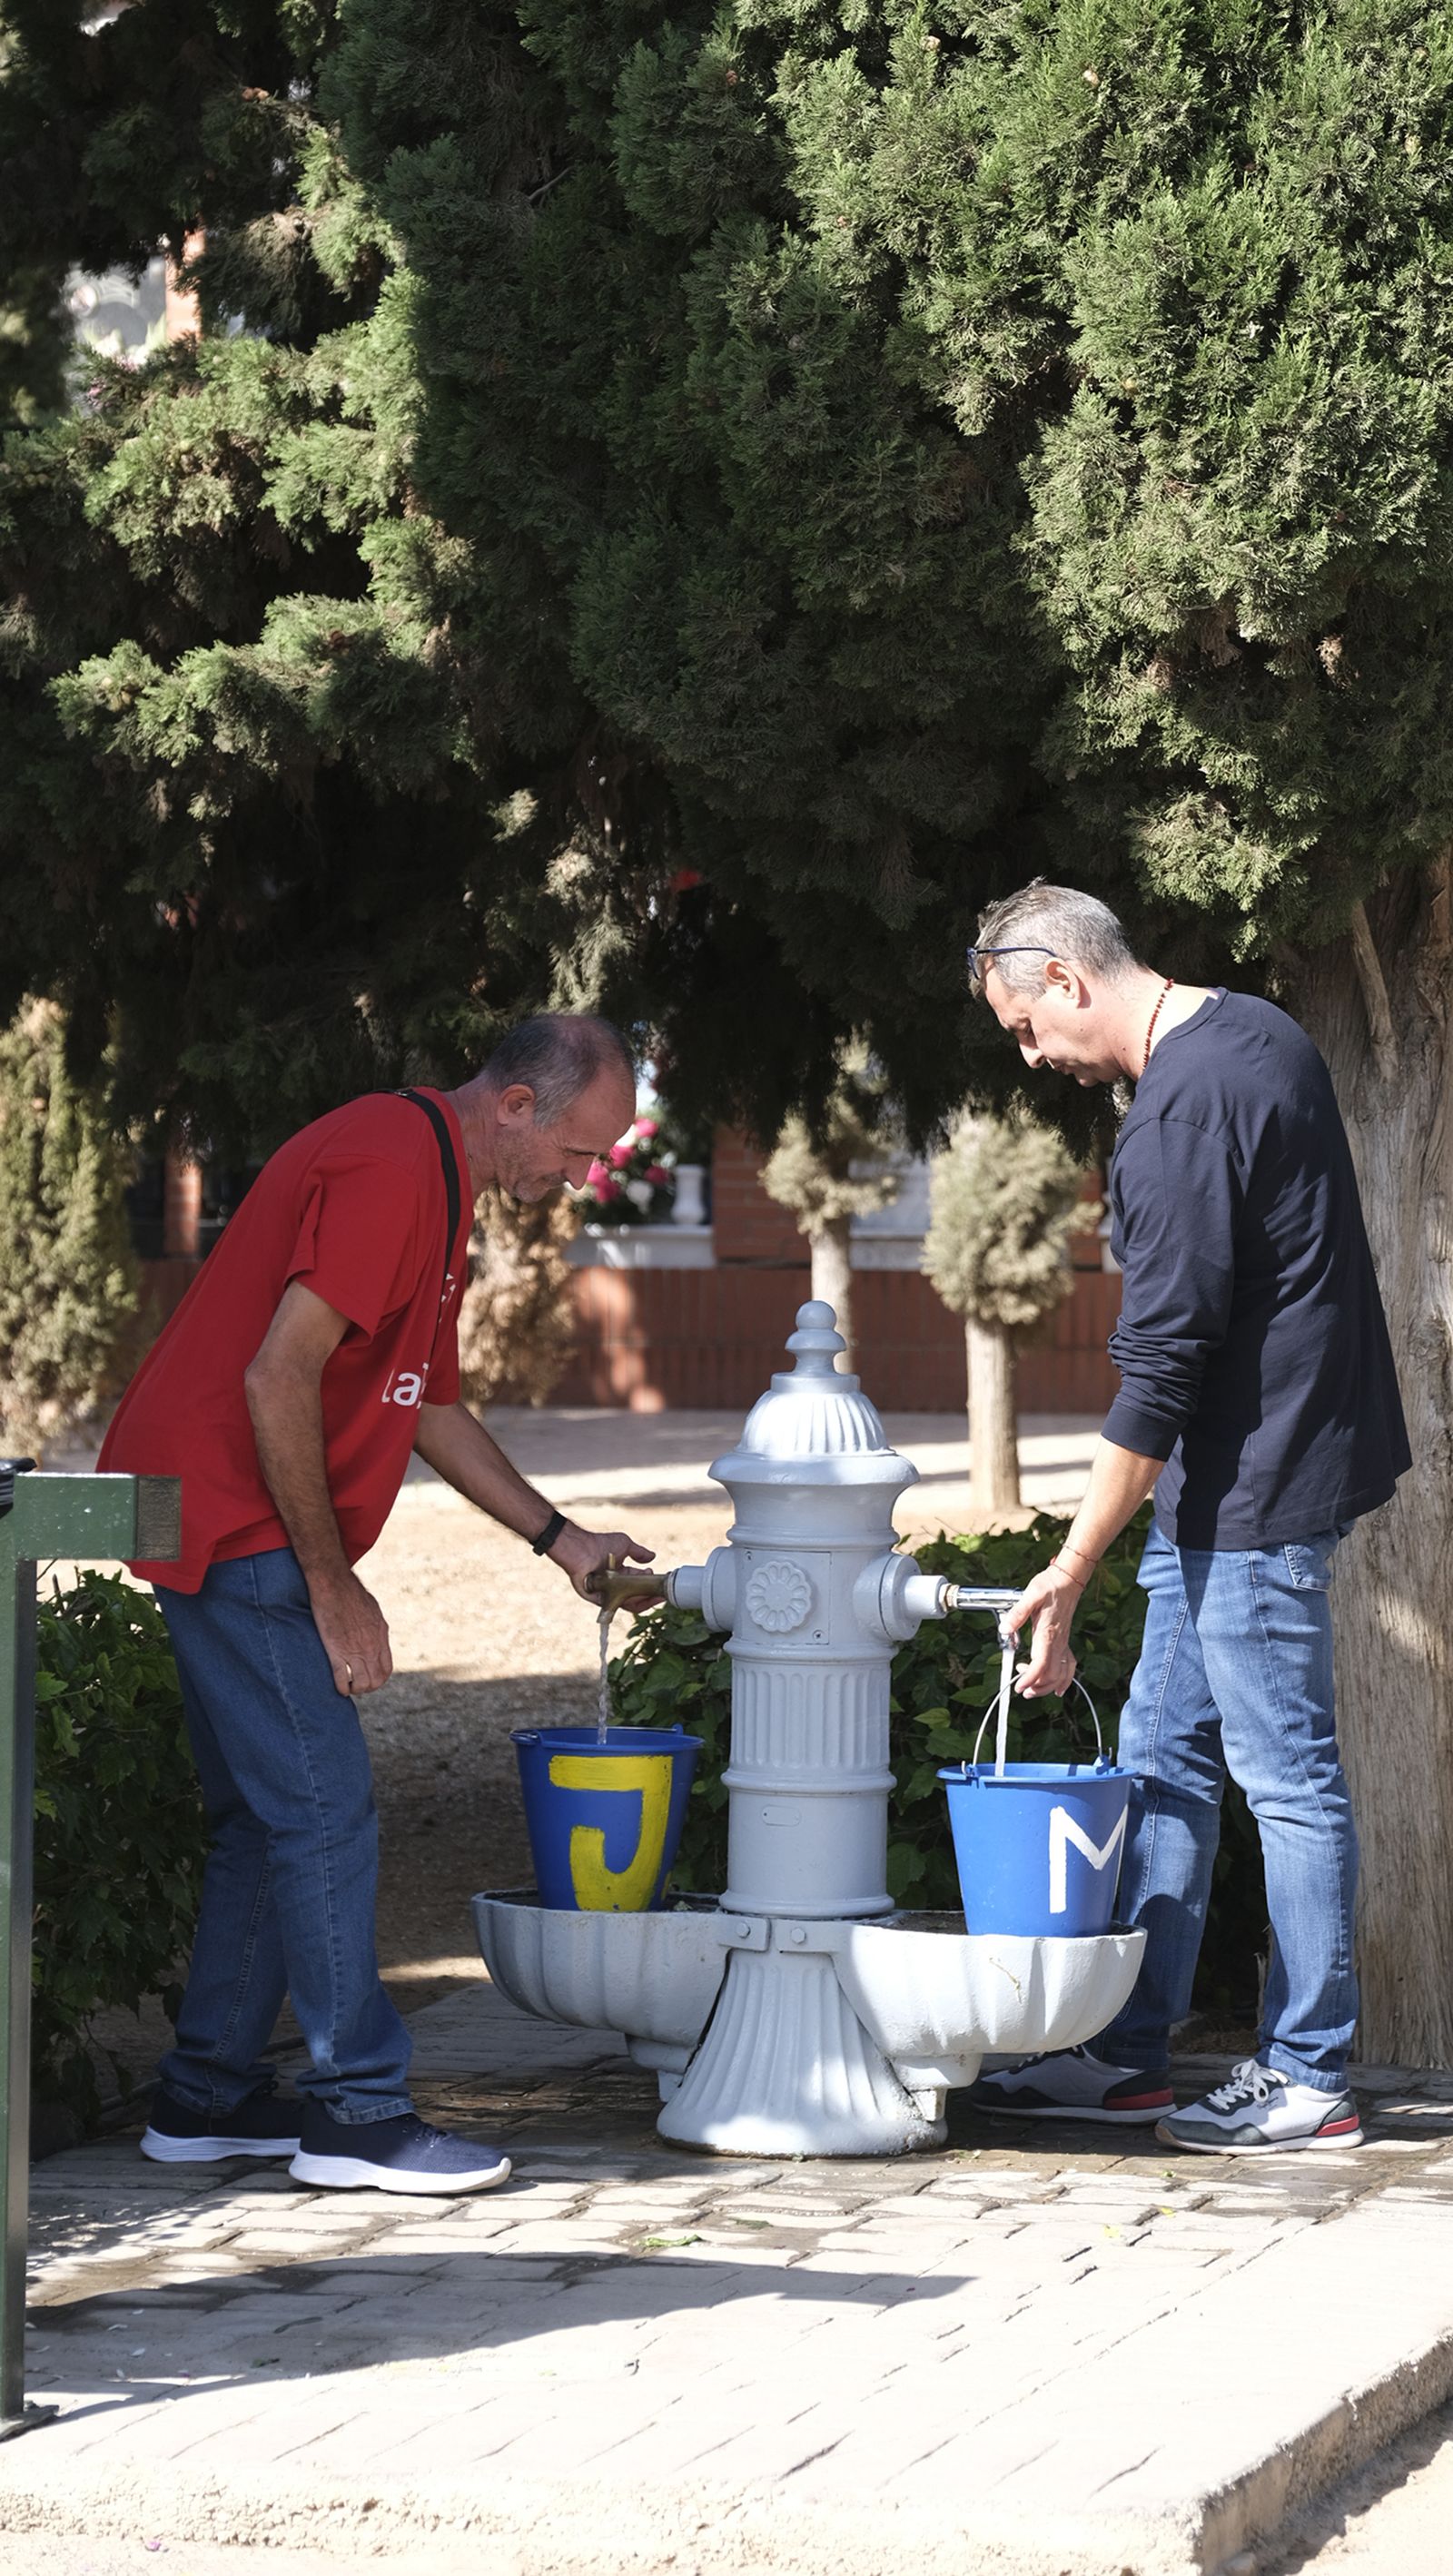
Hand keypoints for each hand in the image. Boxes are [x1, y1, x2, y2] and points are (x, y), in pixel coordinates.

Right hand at [308, 1570, 392, 1695]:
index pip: (386, 1669)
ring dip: (355, 1689)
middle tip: (357, 1685)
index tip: (369, 1678)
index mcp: (380, 1636)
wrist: (334, 1585)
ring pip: (362, 1684)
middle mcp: (371, 1647)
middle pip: (376, 1680)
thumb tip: (375, 1636)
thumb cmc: (351, 1593)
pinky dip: (341, 1688)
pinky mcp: (336, 1651)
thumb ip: (375, 1627)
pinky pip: (342, 1679)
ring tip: (348, 1687)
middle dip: (367, 1687)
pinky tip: (339, 1687)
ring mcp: (354, 1650)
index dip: (379, 1679)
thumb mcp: (373, 1611)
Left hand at [550, 1523, 658, 1606]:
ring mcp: (606, 1594)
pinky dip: (629, 1602)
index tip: (662, 1582)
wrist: (581, 1547)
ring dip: (643, 1601)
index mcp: (620, 1575)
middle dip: (650, 1597)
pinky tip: (641, 1598)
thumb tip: (653, 1557)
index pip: (638, 1584)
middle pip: (635, 1597)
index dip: (650, 1585)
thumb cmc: (599, 1544)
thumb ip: (639, 1552)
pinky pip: (616, 1605)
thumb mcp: (625, 1545)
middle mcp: (614, 1586)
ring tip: (655, 1596)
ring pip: (628, 1603)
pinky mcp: (598, 1599)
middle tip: (661, 1594)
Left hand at [1002, 1563, 1082, 1699]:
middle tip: (1021, 1689)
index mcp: (1047, 1633)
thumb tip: (1004, 1628)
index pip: (1040, 1665)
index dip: (1030, 1679)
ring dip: (1048, 1687)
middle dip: (1036, 1687)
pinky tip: (1059, 1687)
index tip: (1019, 1686)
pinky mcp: (1064, 1641)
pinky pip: (1069, 1666)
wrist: (1068, 1580)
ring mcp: (1063, 1643)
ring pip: (1061, 1674)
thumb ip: (1017, 1613)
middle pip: (1051, 1675)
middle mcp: (1058, 1642)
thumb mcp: (1030, 1595)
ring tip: (1032, 1690)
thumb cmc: (1050, 1586)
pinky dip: (1065, 1680)